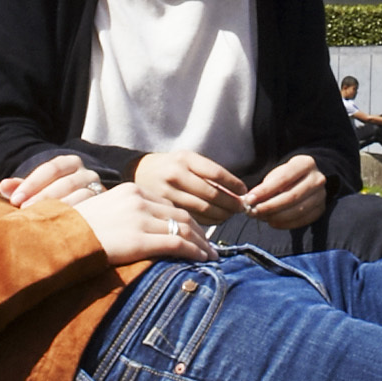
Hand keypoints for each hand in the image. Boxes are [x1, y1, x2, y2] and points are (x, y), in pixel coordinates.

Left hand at [0, 154, 104, 213]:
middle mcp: (87, 173)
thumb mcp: (37, 188)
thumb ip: (21, 186)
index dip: (33, 183)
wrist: (85, 208)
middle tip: (25, 211)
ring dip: (61, 208)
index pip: (52, 168)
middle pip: (66, 182)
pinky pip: (93, 211)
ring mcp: (98, 190)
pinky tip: (62, 228)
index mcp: (71, 163)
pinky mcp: (105, 207)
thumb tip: (3, 186)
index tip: (15, 199)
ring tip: (43, 221)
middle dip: (44, 197)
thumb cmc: (53, 196)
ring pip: (82, 196)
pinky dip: (77, 218)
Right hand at [72, 182, 213, 268]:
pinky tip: (202, 260)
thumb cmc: (77, 229)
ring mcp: (140, 220)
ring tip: (211, 256)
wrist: (59, 238)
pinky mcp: (140, 240)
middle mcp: (139, 200)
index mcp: (131, 190)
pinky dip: (194, 252)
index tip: (196, 233)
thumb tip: (138, 228)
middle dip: (199, 232)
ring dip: (201, 244)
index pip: (168, 204)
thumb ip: (124, 213)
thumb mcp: (103, 210)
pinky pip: (177, 244)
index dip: (186, 220)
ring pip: (183, 229)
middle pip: (181, 214)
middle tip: (209, 246)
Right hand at [131, 150, 249, 224]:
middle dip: (231, 204)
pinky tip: (214, 220)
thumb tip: (237, 192)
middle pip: (212, 194)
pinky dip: (207, 221)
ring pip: (203, 209)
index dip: (234, 185)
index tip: (244, 192)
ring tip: (229, 215)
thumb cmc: (169, 167)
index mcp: (185, 159)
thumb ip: (207, 174)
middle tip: (241, 208)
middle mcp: (176, 174)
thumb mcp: (185, 160)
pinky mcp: (163, 209)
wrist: (137, 173)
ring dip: (221, 215)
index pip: (217, 173)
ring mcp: (167, 192)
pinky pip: (191, 218)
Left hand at [240, 153, 330, 230]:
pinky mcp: (321, 209)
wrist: (308, 179)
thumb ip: (266, 186)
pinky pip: (303, 220)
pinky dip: (285, 224)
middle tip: (253, 212)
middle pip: (292, 196)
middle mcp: (317, 179)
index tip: (249, 199)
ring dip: (276, 217)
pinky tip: (273, 222)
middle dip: (269, 206)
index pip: (283, 179)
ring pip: (298, 210)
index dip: (265, 190)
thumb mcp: (277, 174)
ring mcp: (322, 195)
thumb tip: (251, 202)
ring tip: (261, 217)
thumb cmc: (288, 177)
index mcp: (305, 164)